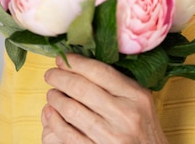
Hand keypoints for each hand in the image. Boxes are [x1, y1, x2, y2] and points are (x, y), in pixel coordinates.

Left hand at [42, 53, 168, 143]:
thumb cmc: (143, 129)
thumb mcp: (140, 101)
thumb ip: (118, 83)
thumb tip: (83, 63)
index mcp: (136, 96)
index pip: (99, 72)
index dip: (75, 63)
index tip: (62, 59)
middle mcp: (125, 115)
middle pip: (81, 89)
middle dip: (60, 78)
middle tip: (51, 74)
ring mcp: (112, 136)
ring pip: (71, 110)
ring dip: (55, 99)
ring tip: (52, 94)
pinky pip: (68, 135)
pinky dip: (54, 122)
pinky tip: (51, 114)